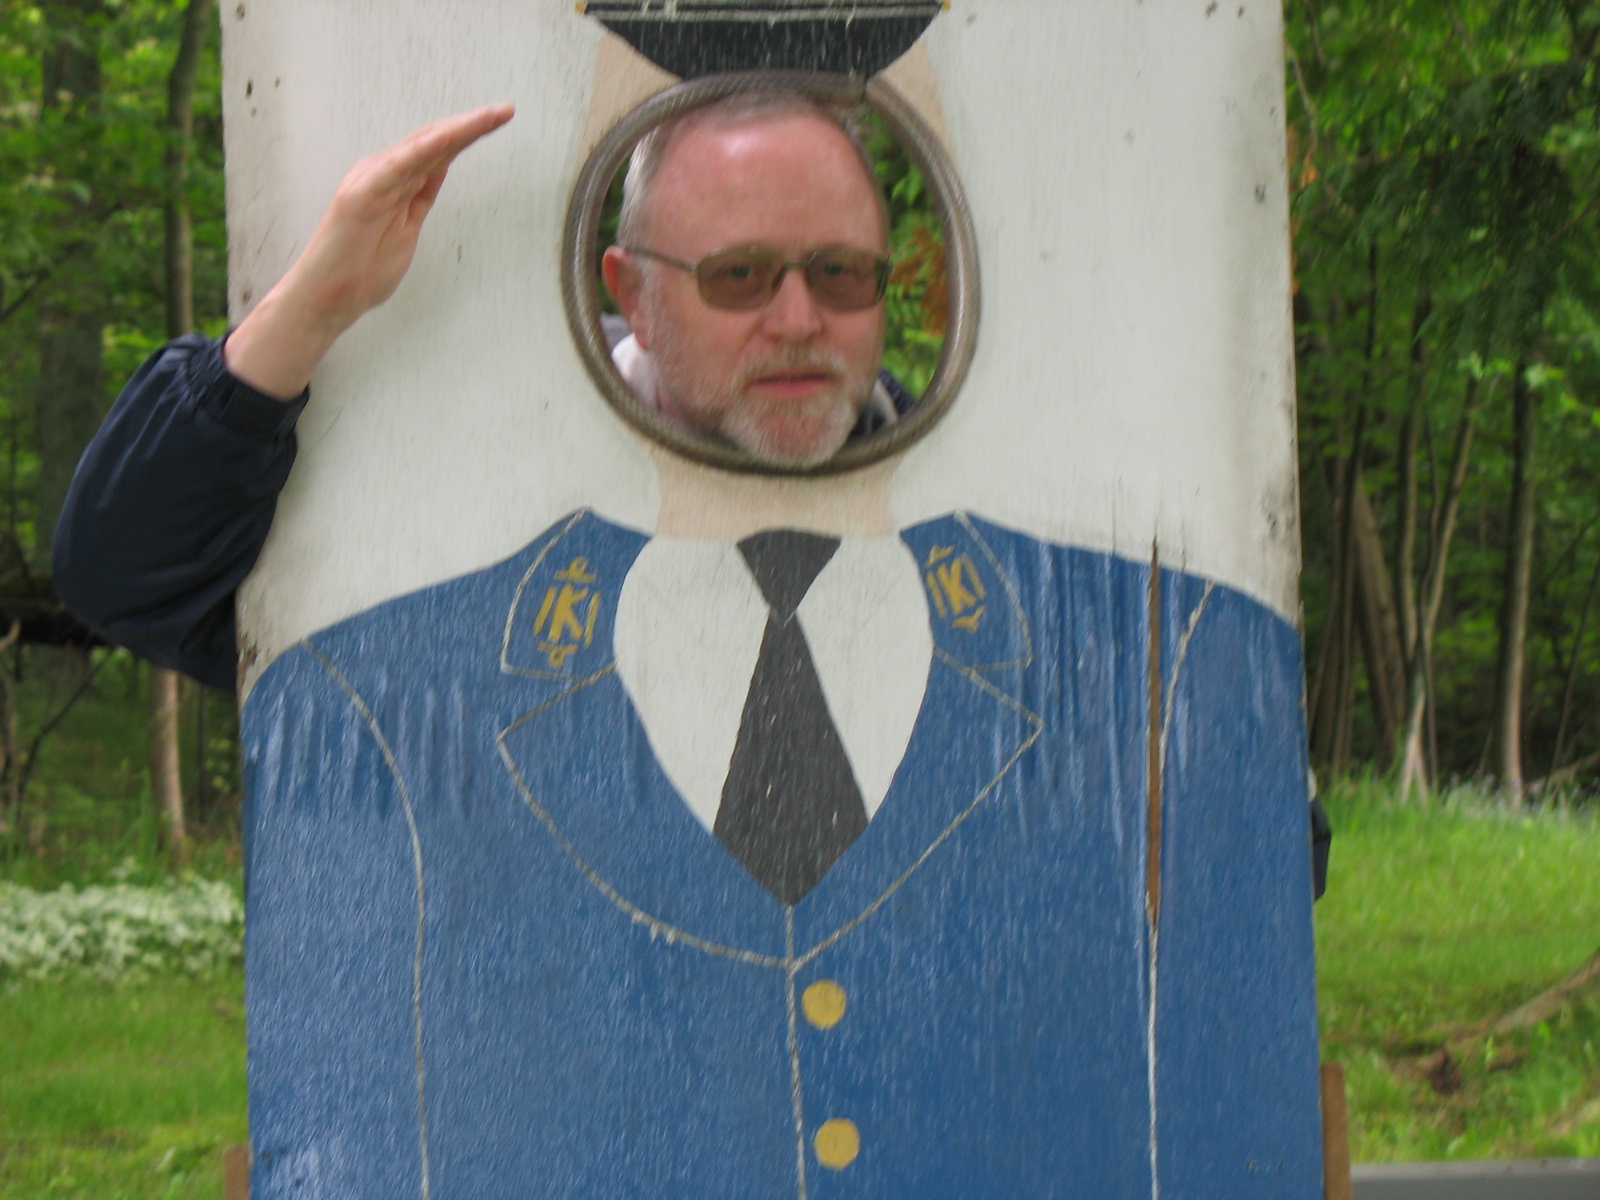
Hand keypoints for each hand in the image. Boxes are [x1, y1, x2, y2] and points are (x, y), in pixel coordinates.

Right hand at [225, 104, 515, 399]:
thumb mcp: (407, 227)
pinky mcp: (360, 196)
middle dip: (471, 126)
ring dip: (457, 130)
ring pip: (421, 147)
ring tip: (488, 117)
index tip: (499, 120)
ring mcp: (371, 182)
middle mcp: (383, 174)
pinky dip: (421, 150)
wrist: (328, 300)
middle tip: (505, 111)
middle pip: (433, 142)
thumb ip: (421, 196)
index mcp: (394, 181)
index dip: (468, 134)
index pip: (437, 151)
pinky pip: (396, 168)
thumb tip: (441, 167)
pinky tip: (446, 137)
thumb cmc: (362, 271)